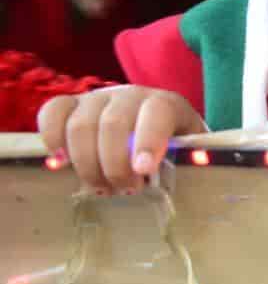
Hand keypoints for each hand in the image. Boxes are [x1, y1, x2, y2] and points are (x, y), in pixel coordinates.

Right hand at [37, 85, 207, 193]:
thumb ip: (193, 156)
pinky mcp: (71, 104)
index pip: (156, 112)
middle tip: (122, 189)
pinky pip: (52, 112)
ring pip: (81, 123)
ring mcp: (98, 97)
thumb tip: (199, 163)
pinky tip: (60, 163)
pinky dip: (51, 137)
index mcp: (166, 103)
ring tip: (99, 187)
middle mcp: (131, 94)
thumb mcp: (189, 149)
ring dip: (85, 162)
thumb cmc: (171, 143)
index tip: (143, 169)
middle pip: (113, 124)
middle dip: (114, 164)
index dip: (148, 140)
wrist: (150, 121)